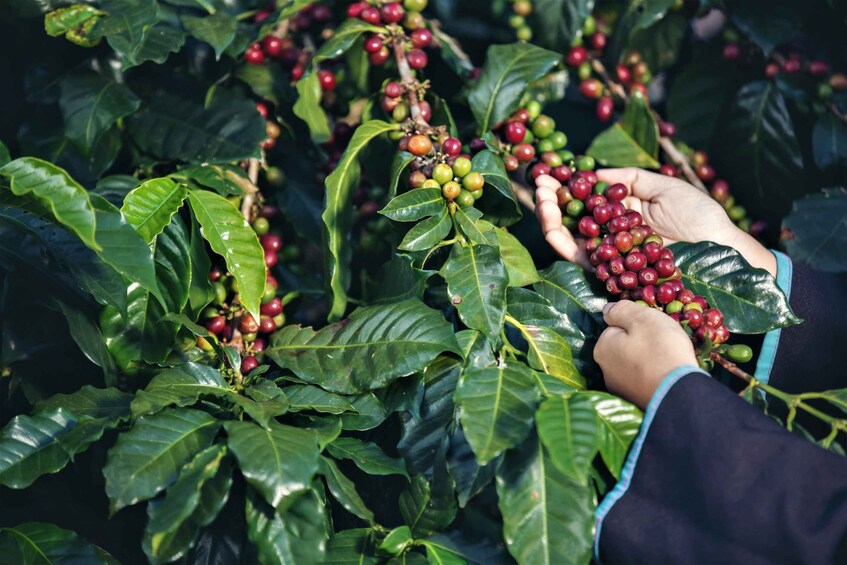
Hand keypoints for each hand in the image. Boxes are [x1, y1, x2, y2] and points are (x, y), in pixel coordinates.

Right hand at [535, 168, 775, 275]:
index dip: (566, 184)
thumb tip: (595, 173)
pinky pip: (579, 260)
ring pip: (568, 237)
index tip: (551, 170)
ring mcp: (608, 253)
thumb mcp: (664, 187)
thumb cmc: (700, 217)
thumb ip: (630, 179)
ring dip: (548, 218)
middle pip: (570, 217)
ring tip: (541, 198)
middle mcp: (610, 233)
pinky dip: (562, 243)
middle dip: (551, 199)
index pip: (586, 197)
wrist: (720, 250)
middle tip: (539, 181)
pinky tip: (552, 225)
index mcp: (622, 212)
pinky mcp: (610, 272)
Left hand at [594, 301, 697, 408]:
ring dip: (647, 361)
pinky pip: (644, 381)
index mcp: (602, 348)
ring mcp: (619, 389)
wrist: (680, 394)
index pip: (616, 328)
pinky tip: (667, 377)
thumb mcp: (642, 318)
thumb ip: (622, 310)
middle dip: (641, 344)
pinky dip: (653, 377)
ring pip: (634, 364)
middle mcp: (605, 370)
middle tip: (663, 345)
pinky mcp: (635, 402)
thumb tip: (607, 309)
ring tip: (668, 361)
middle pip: (624, 347)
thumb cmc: (660, 350)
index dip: (636, 325)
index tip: (653, 330)